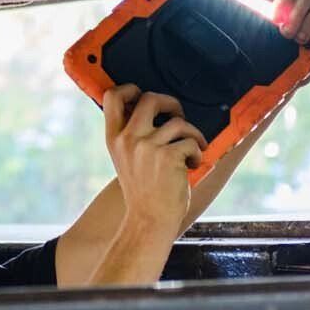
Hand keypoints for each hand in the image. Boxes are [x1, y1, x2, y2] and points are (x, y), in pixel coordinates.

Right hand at [102, 84, 206, 240]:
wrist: (149, 221)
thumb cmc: (143, 190)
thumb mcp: (125, 158)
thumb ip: (131, 135)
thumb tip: (150, 106)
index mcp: (113, 138)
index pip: (112, 97)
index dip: (129, 89)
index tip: (142, 96)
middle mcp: (128, 138)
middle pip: (150, 98)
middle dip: (171, 103)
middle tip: (178, 116)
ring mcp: (148, 147)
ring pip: (179, 122)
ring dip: (192, 136)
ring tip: (192, 152)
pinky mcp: (169, 156)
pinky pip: (192, 142)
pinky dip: (198, 153)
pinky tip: (192, 166)